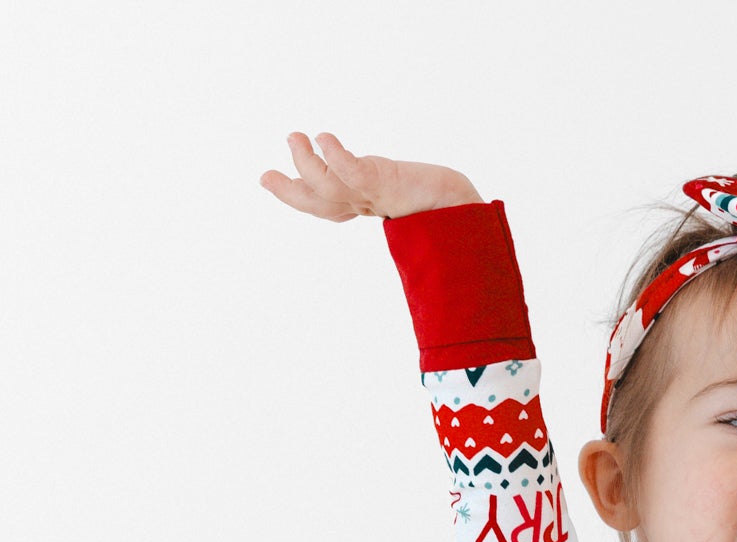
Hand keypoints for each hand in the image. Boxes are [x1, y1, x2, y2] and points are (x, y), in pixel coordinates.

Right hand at [258, 130, 482, 220]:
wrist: (471, 210)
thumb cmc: (444, 201)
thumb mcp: (402, 186)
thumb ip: (381, 180)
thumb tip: (361, 168)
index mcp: (368, 205)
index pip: (329, 204)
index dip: (298, 195)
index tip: (268, 178)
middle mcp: (369, 204)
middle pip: (322, 204)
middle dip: (292, 192)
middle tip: (265, 176)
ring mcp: (377, 197)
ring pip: (331, 189)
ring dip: (307, 165)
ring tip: (294, 137)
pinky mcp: (389, 185)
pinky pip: (355, 174)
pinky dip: (336, 158)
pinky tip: (323, 138)